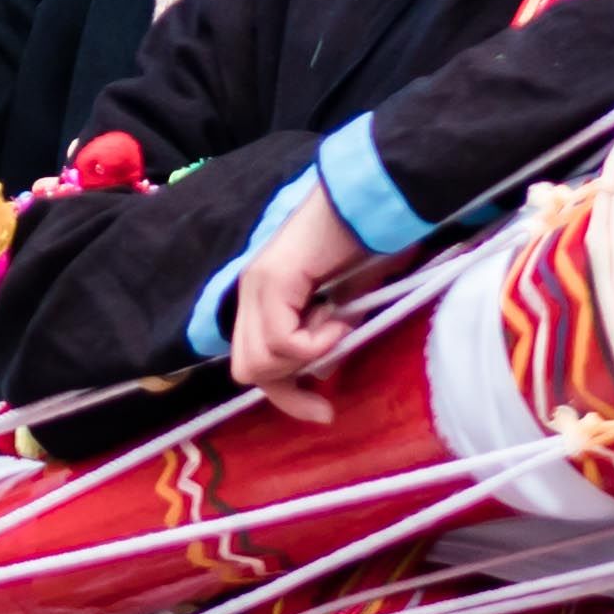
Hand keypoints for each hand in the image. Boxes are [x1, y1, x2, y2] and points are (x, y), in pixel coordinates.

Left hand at [222, 180, 367, 401]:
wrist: (366, 203)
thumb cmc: (362, 246)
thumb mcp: (341, 306)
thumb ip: (322, 338)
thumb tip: (319, 373)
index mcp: (260, 300)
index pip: (251, 365)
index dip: (284, 395)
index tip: (322, 411)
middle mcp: (250, 294)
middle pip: (247, 371)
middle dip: (291, 381)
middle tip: (330, 356)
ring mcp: (256, 287)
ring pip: (261, 362)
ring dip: (308, 354)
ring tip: (337, 321)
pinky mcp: (272, 281)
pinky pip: (283, 341)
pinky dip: (316, 341)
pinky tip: (338, 314)